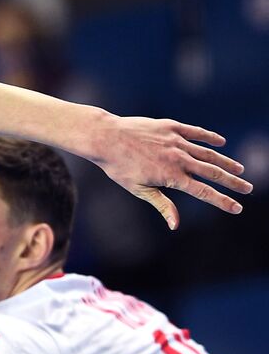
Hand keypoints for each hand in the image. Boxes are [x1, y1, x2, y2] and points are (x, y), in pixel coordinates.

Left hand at [89, 114, 251, 228]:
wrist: (105, 138)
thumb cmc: (118, 167)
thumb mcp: (139, 189)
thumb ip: (162, 204)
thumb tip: (175, 225)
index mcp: (171, 177)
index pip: (203, 192)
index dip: (222, 201)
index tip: (237, 208)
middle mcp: (178, 158)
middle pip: (212, 172)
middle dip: (232, 182)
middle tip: (248, 189)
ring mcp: (176, 141)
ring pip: (208, 153)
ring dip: (225, 162)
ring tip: (240, 169)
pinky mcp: (171, 127)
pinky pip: (196, 133)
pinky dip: (210, 138)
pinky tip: (221, 143)